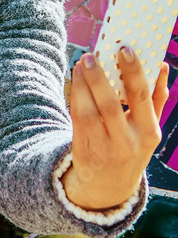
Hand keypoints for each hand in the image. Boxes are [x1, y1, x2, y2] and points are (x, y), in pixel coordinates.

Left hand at [62, 48, 168, 210]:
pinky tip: (77, 79)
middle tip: (91, 55)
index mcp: (149, 133)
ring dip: (83, 83)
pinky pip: (78, 117)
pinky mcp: (85, 149)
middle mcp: (128, 142)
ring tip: (82, 63)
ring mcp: (105, 148)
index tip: (124, 48)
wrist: (108, 188)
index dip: (133, 71)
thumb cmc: (131, 147)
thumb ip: (156, 99)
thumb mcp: (148, 130)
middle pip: (111, 104)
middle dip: (100, 77)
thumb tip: (162, 67)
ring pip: (90, 110)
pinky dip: (76, 95)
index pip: (141, 97)